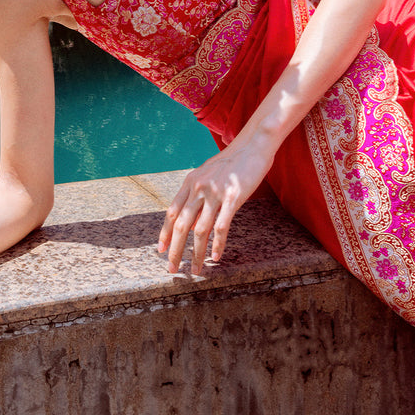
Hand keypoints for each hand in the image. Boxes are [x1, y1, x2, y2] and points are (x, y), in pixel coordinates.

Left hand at [158, 147, 272, 274]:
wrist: (253, 144)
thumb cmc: (232, 161)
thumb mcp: (208, 174)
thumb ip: (198, 193)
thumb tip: (192, 218)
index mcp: (190, 182)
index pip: (171, 212)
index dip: (165, 233)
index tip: (161, 251)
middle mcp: (198, 188)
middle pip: (181, 225)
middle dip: (175, 250)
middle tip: (172, 269)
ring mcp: (215, 193)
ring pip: (200, 230)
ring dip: (196, 253)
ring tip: (196, 269)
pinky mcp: (233, 197)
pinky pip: (221, 226)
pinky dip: (217, 244)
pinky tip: (216, 257)